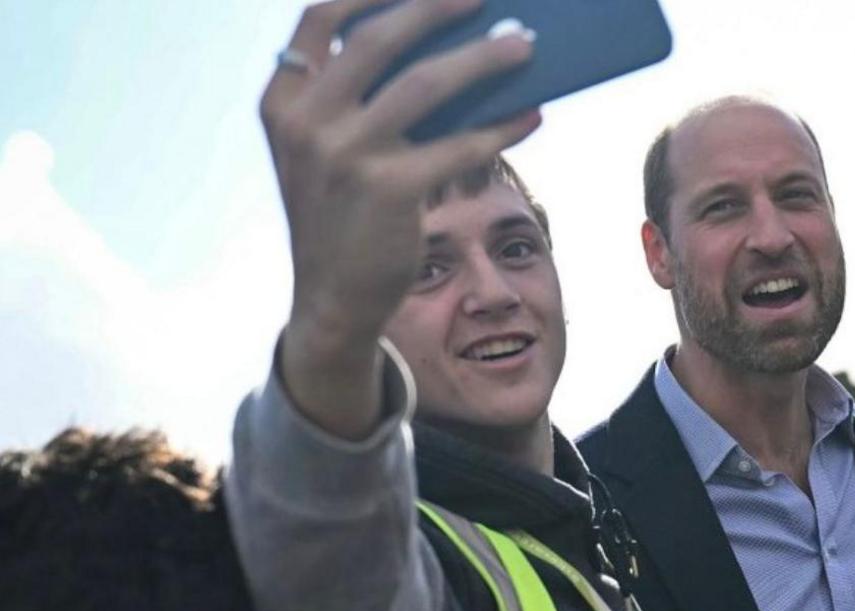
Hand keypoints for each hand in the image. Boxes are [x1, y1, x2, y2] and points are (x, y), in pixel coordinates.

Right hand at [260, 0, 540, 434]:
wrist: (332, 299)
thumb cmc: (345, 214)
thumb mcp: (328, 149)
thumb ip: (358, 99)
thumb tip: (447, 47)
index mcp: (284, 99)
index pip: (321, 17)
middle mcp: (306, 120)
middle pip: (381, 38)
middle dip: (438, 7)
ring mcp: (345, 155)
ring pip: (428, 84)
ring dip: (485, 59)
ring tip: (526, 46)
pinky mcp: (388, 190)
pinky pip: (459, 144)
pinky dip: (501, 127)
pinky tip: (531, 115)